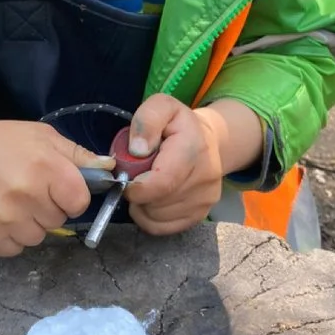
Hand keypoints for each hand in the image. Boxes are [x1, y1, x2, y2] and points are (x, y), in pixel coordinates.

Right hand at [0, 119, 100, 255]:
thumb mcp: (40, 136)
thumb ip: (76, 154)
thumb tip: (110, 169)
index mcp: (45, 166)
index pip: (79, 201)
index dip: (71, 195)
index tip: (56, 186)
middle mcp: (26, 194)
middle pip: (58, 221)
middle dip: (48, 207)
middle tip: (27, 188)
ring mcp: (5, 219)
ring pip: (37, 237)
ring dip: (30, 224)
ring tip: (11, 201)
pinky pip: (15, 249)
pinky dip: (10, 237)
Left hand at [117, 92, 228, 236]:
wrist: (209, 141)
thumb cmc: (178, 124)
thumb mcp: (162, 106)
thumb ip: (147, 120)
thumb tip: (137, 150)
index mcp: (193, 148)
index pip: (162, 182)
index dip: (136, 187)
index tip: (126, 178)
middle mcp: (205, 178)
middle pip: (156, 203)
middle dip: (137, 193)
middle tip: (136, 176)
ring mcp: (205, 201)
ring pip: (157, 218)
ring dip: (143, 205)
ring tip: (146, 185)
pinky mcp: (200, 216)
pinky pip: (162, 228)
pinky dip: (149, 217)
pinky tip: (151, 199)